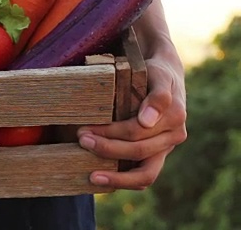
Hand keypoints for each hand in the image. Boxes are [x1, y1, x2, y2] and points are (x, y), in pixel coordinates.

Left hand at [77, 51, 186, 189]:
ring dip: (117, 178)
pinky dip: (123, 182)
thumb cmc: (157, 73)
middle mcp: (173, 137)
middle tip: (81, 140)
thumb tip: (147, 121)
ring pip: (145, 175)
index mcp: (174, 117)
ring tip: (92, 176)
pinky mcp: (156, 156)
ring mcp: (165, 149)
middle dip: (107, 149)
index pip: (137, 131)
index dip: (110, 133)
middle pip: (138, 152)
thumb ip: (157, 96)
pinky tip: (101, 181)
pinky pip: (142, 176)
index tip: (84, 129)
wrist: (166, 77)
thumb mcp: (158, 75)